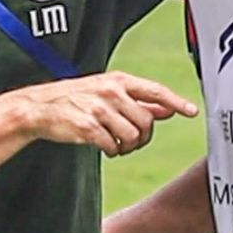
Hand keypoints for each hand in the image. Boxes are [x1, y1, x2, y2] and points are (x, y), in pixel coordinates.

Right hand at [10, 71, 198, 156]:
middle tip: (131, 141)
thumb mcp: (108, 92)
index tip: (192, 111)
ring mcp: (99, 109)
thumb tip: (168, 109)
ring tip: (116, 144)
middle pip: (146, 121)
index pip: (155, 91)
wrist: (40, 108)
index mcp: (119, 81)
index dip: (176, 101)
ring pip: (133, 136)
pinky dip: (112, 151)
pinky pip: (113, 147)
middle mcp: (111, 92)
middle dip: (143, 137)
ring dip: (127, 146)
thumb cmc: (78, 99)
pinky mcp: (88, 127)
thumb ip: (139, 101)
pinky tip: (103, 146)